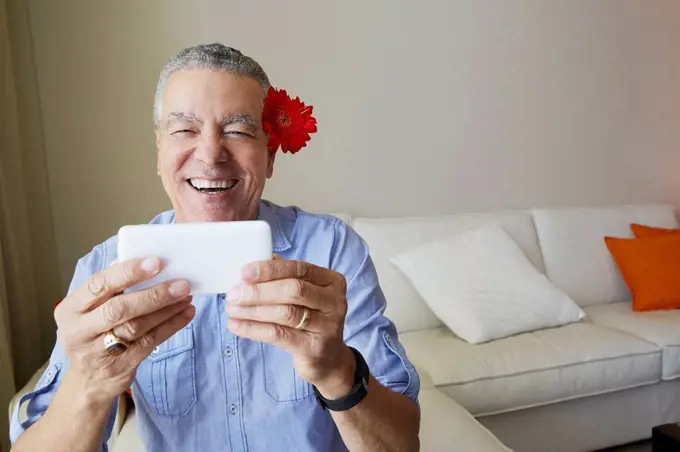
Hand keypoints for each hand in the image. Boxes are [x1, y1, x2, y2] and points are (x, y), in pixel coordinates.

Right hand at [54, 257, 194, 404]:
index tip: (157, 262)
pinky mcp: (120, 366)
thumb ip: (109, 289)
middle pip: (119, 309)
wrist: (88, 381)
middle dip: (153, 294)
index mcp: (70, 309)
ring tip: (186, 296)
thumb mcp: (90, 310)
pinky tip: (186, 313)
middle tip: (181, 284)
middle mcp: (79, 331)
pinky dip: (171, 326)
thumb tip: (139, 259)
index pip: (99, 285)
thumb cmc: (94, 333)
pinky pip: (150, 342)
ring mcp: (98, 352)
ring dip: (166, 309)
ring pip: (137, 327)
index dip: (128, 273)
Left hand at [226, 257, 355, 398]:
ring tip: (231, 309)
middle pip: (294, 290)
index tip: (243, 272)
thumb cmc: (310, 318)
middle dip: (259, 291)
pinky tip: (237, 325)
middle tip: (233, 293)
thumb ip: (283, 277)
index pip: (299, 268)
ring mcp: (328, 326)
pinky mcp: (314, 348)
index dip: (270, 269)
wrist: (327, 358)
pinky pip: (279, 335)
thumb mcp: (303, 295)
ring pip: (286, 313)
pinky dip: (254, 329)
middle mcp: (334, 301)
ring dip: (253, 310)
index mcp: (331, 281)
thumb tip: (250, 266)